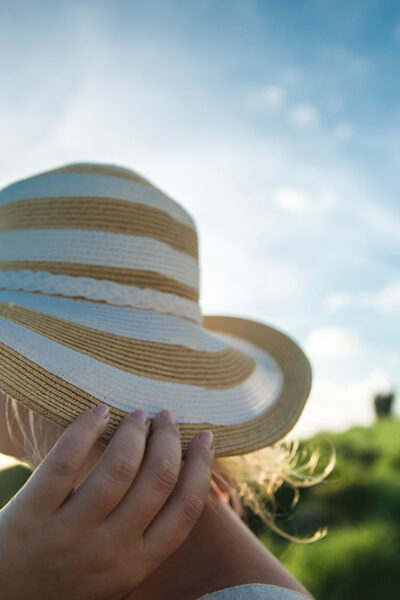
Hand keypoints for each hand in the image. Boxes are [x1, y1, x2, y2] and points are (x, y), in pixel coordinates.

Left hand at [0, 405, 214, 599]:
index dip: (201, 466)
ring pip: (118, 467)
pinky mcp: (30, 517)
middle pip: (157, 479)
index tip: (205, 437)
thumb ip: (143, 537)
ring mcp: (68, 535)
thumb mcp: (114, 571)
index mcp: (135, 566)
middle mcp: (109, 552)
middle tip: (166, 417)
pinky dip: (86, 429)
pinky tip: (98, 412)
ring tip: (137, 415)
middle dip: (169, 439)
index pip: (186, 509)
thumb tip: (178, 478)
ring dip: (134, 431)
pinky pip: (64, 462)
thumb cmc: (65, 578)